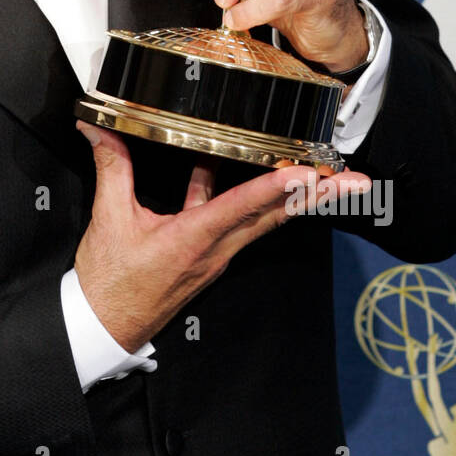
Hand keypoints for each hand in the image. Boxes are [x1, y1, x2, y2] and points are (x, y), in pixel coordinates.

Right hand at [74, 120, 371, 351]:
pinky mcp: (209, 255)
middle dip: (318, 198)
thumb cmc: (110, 283)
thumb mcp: (109, 220)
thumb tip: (100, 130)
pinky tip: (250, 172)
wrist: (106, 325)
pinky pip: (242, 221)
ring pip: (267, 220)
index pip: (242, 207)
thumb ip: (112, 169)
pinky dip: (255, 198)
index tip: (309, 172)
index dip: (276, 187)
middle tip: (356, 182)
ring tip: (334, 180)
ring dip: (302, 199)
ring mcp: (216, 254)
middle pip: (276, 216)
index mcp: (192, 240)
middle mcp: (215, 249)